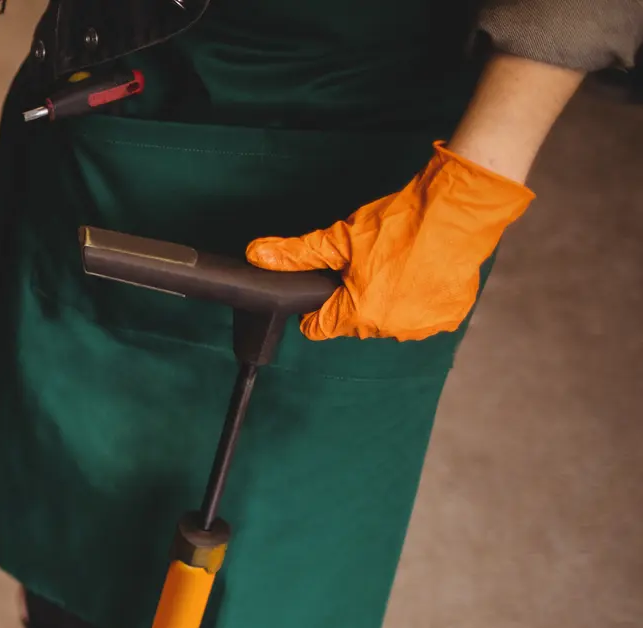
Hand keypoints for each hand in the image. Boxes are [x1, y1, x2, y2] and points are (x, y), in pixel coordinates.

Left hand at [246, 142, 532, 341]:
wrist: (460, 208)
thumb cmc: (401, 222)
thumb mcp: (340, 238)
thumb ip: (297, 254)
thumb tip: (257, 255)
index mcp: (358, 315)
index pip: (318, 328)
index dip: (316, 307)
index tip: (326, 287)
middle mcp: (390, 329)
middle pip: (353, 323)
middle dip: (353, 299)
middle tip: (366, 265)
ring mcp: (421, 325)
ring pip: (387, 320)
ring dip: (386, 300)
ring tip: (396, 264)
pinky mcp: (448, 316)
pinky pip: (420, 314)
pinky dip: (417, 298)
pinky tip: (420, 271)